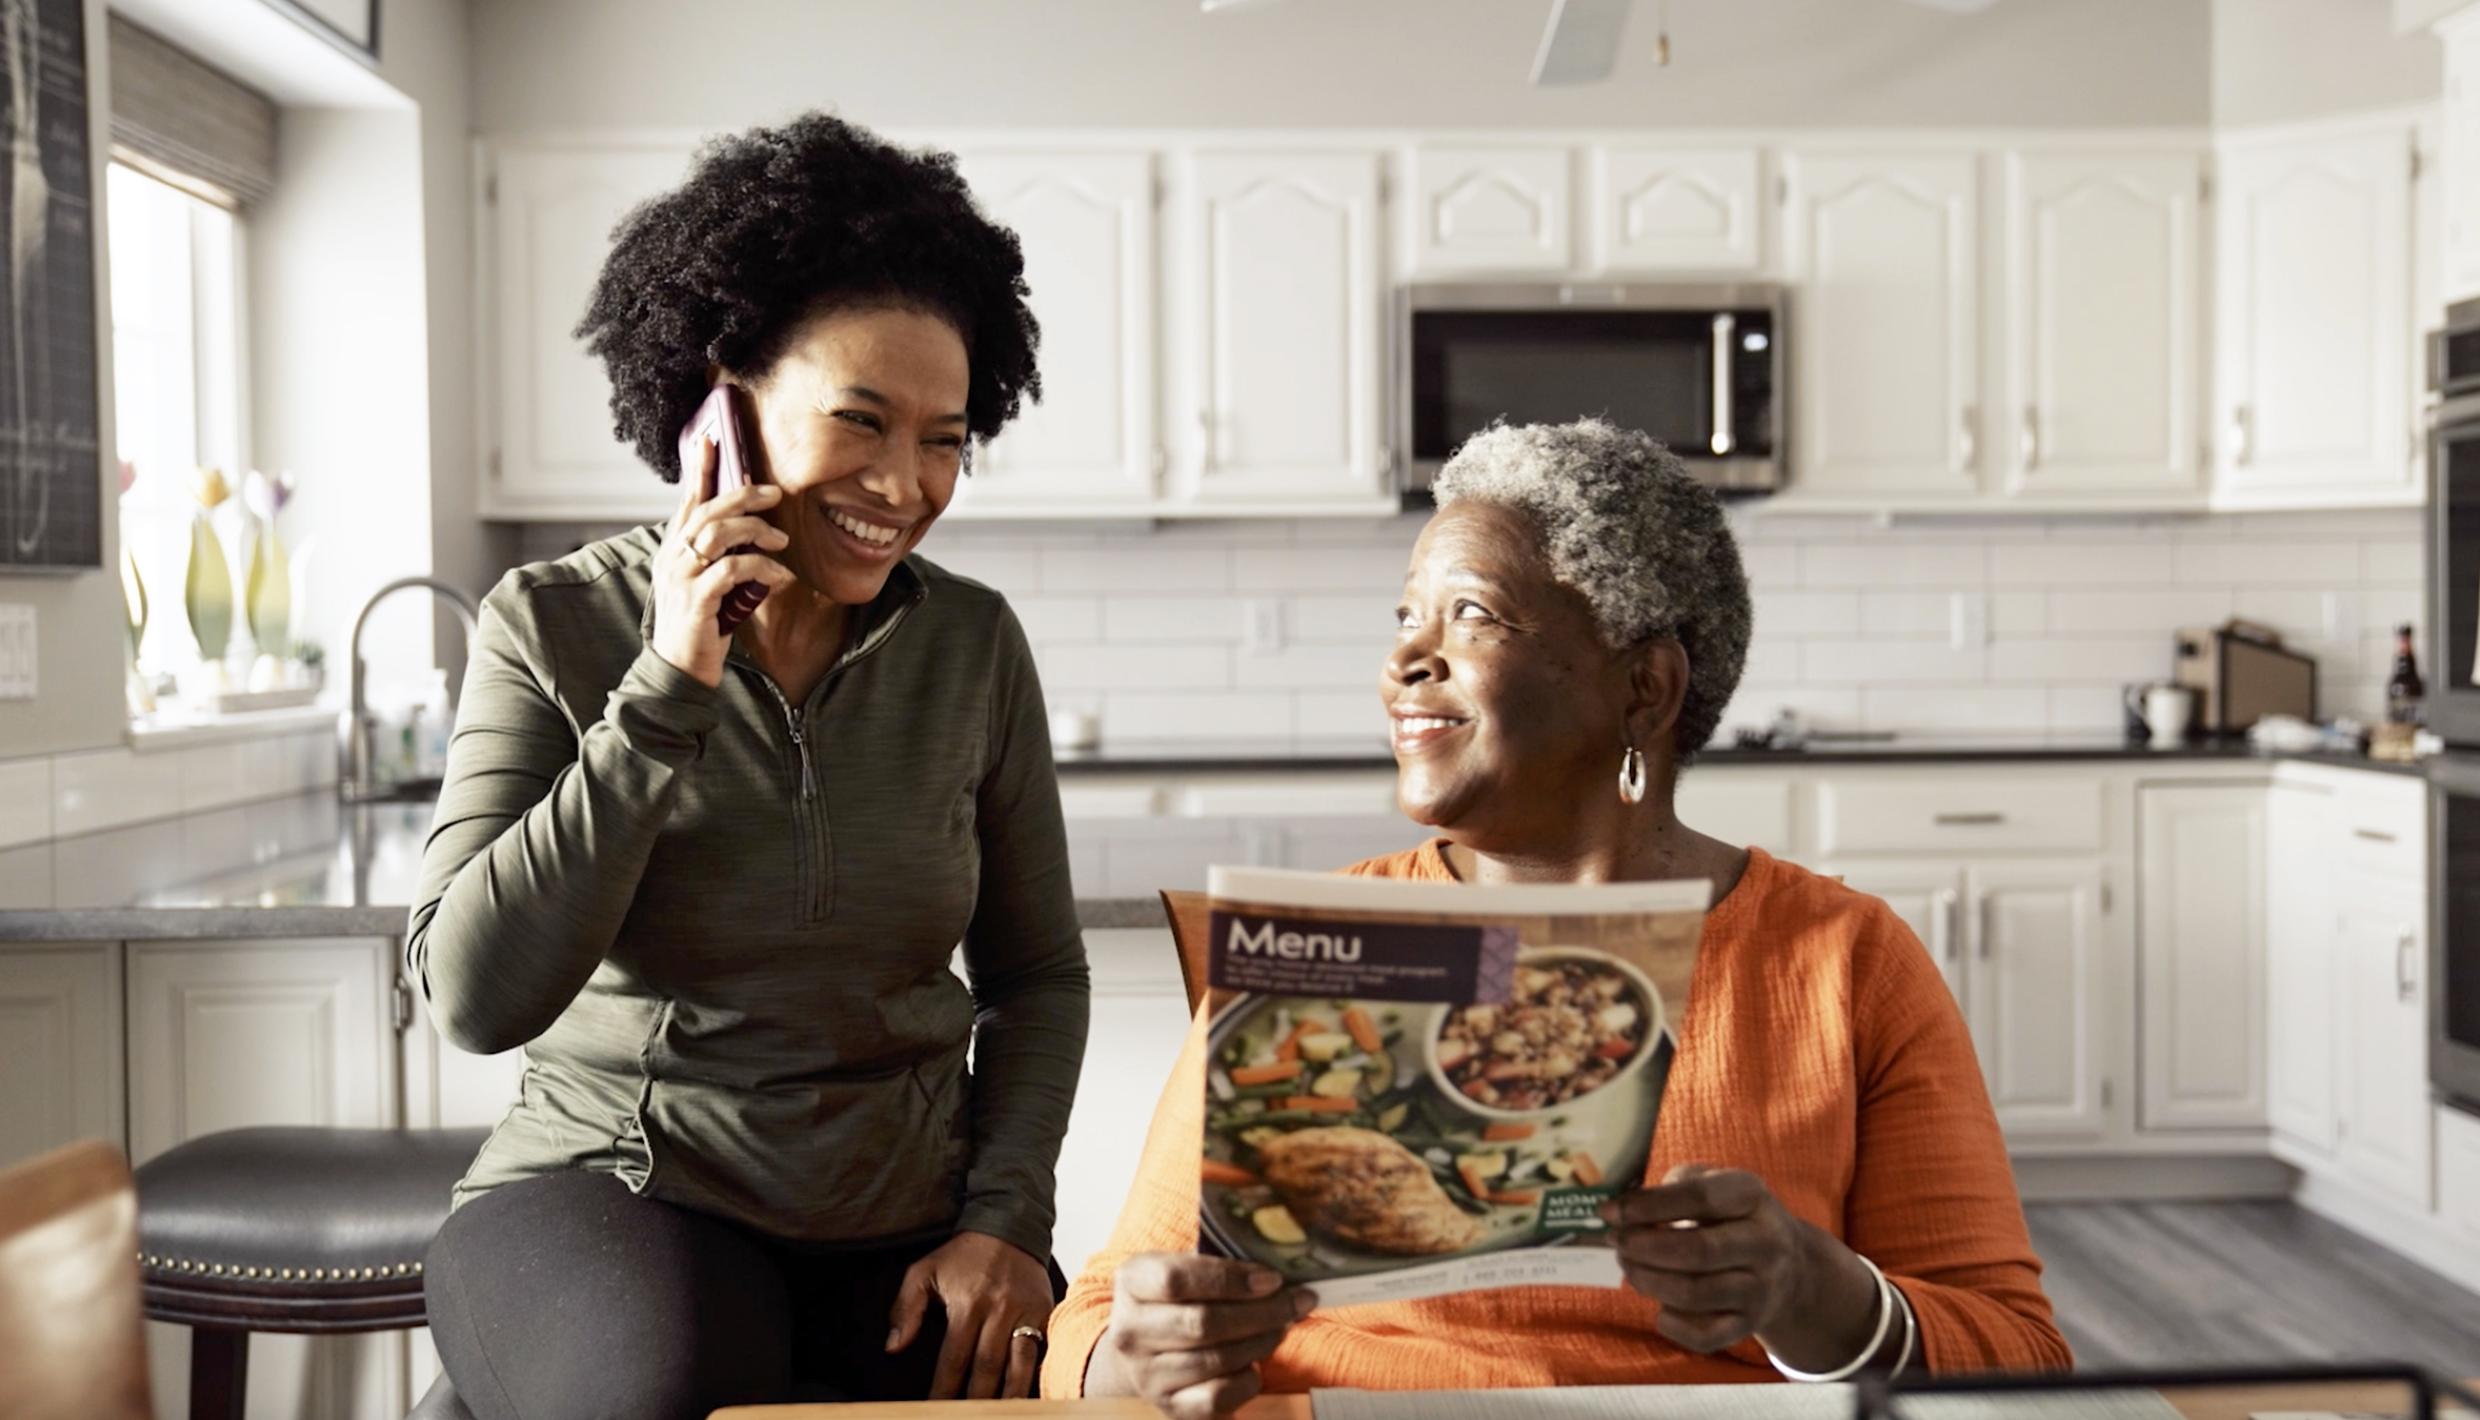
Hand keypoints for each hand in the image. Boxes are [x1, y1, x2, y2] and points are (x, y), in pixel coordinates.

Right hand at [650, 429, 792, 687]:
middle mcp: (673, 557)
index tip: (712, 439)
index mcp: (674, 549)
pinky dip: (760, 568)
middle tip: (774, 493)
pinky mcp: (696, 600)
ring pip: (718, 533)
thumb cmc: (700, 625)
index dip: (700, 469)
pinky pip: (732, 570)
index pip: (687, 500)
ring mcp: (681, 577)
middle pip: (707, 510)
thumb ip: (722, 557)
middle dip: (743, 495)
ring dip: (755, 531)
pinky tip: (780, 576)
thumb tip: (755, 534)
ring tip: (782, 541)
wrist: (679, 670)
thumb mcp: (709, 583)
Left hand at [885, 1230, 1054, 1399]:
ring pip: (1020, 1363)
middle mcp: (999, 1309)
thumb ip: (905, 1309)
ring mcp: (1026, 1311)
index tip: (936, 1410)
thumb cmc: (963, 1255)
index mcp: (967, 1302)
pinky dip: (1036, 1374)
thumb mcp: (924, 1272)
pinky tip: (1029, 1395)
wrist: (1010, 1225)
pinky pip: (1043, 1349)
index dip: (944, 1389)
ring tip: (1001, 1415)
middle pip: (987, 1366)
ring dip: (1010, 1394)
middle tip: (967, 1418)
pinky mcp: (1046, 1311)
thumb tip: (894, 1348)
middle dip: (976, 1400)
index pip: (954, 1358)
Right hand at [1089, 1254, 1312, 1419]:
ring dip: (1261, 1342)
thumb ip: (1222, 1263)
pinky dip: (1247, 1380)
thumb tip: (1282, 1267)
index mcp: (1132, 1282)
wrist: (1144, 1350)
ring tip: (1281, 1326)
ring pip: (1216, 1360)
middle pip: (1203, 1323)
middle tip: (1294, 1302)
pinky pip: (1219, 1397)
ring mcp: (1146, 1373)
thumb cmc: (1177, 1300)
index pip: (1177, 1279)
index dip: (1230, 1279)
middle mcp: (1130, 1330)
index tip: (1272, 1279)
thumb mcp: (1184, 1267)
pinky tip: (1255, 1363)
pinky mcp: (1169, 1406)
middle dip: (1261, 1312)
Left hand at [1602, 1162, 1881, 1368]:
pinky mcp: (1750, 1324)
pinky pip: (1704, 1335)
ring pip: (1694, 1293)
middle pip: (1697, 1250)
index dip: (1649, 1205)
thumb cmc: (1729, 1217)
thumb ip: (1670, 1189)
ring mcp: (1761, 1288)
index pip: (1700, 1197)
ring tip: (1629, 1266)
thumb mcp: (1712, 1184)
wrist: (1789, 1266)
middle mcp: (1765, 1243)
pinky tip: (1659, 1305)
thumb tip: (1620, 1209)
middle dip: (1643, 1247)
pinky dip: (1671, 1323)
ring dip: (1647, 1281)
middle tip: (1616, 1242)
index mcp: (1752, 1196)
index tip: (1610, 1211)